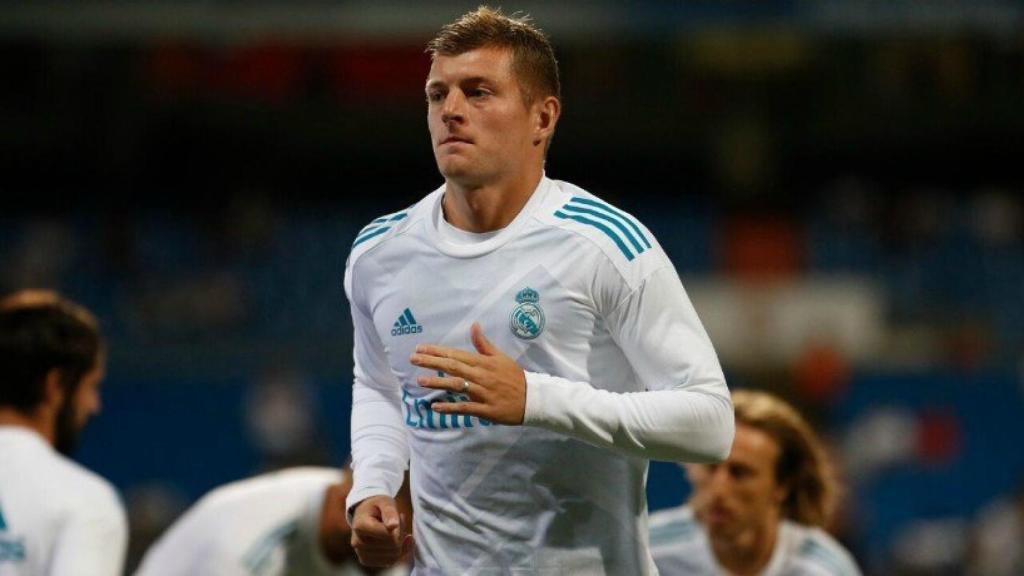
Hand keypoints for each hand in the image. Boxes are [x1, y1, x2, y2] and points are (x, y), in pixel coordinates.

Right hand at [351, 495, 412, 567]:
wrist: (365, 513)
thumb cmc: (377, 506)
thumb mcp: (385, 502)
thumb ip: (390, 512)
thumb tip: (393, 525)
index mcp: (360, 526)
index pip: (389, 535)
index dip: (399, 526)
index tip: (398, 516)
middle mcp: (357, 542)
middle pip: (393, 546)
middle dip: (400, 534)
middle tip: (397, 522)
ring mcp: (361, 553)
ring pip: (394, 555)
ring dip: (399, 543)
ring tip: (393, 530)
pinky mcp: (366, 560)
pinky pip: (390, 561)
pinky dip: (397, 552)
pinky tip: (393, 540)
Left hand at [411, 322, 526, 424]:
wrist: (533, 398)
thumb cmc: (514, 377)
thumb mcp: (500, 357)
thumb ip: (484, 344)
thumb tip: (474, 325)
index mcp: (483, 362)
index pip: (456, 354)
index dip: (437, 351)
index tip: (420, 348)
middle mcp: (481, 376)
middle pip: (453, 367)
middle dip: (432, 362)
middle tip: (413, 358)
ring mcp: (483, 393)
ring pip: (458, 386)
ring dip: (438, 383)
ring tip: (420, 381)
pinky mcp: (486, 409)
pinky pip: (466, 408)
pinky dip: (450, 408)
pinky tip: (436, 407)